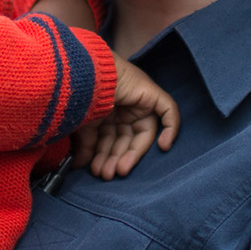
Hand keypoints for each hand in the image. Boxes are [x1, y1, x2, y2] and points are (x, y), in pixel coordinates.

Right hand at [72, 60, 179, 179]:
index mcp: (105, 112)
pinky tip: (163, 147)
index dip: (105, 155)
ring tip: (118, 170)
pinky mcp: (151, 94)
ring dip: (131, 153)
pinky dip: (171, 129)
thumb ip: (85, 145)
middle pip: (126, 139)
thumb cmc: (79, 96)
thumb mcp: (81, 125)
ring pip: (142, 133)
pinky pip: (168, 112)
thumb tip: (79, 165)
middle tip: (107, 174)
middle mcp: (123, 108)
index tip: (97, 170)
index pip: (111, 138)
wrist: (83, 75)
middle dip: (116, 157)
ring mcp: (138, 102)